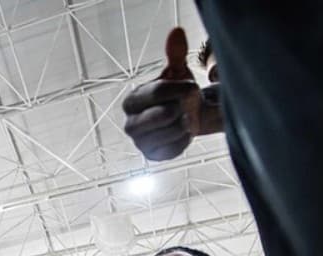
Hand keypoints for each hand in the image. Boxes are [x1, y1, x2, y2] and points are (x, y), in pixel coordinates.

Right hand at [123, 27, 220, 160]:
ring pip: (170, 132)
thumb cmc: (177, 92)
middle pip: (161, 115)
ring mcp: (140, 142)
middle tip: (186, 105)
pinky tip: (184, 131)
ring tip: (186, 117)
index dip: (177, 89)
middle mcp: (130, 124)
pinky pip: (174, 148)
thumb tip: (176, 33)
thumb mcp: (176, 72)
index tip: (192, 87)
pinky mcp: (152, 156)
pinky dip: (185, 139)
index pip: (155, 93)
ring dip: (185, 124)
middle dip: (180, 108)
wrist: (183, 116)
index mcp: (131, 100)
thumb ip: (175, 54)